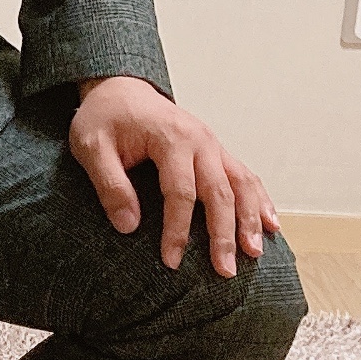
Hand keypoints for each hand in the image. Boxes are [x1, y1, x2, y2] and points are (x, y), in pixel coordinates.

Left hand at [69, 75, 279, 278]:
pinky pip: (245, 175)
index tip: (171, 261)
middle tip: (225, 270)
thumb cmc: (103, 119)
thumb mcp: (90, 147)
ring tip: (255, 253)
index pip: (180, 192)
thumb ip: (109, 184)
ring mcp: (213, 144)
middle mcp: (200, 140)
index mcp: (171, 138)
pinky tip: (270, 224)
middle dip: (224, 234)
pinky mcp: (216, 151)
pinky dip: (259, 200)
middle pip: (220, 192)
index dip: (177, 229)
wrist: (119, 89)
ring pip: (241, 183)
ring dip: (250, 219)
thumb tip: (128, 226)